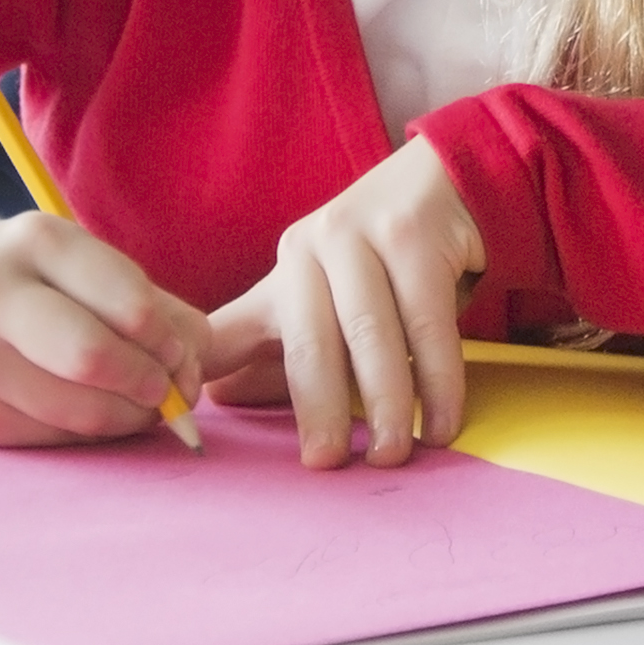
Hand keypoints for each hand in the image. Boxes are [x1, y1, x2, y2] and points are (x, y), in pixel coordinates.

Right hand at [0, 212, 210, 447]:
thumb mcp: (59, 257)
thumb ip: (139, 298)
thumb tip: (198, 360)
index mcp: (33, 240)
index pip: (130, 301)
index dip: (173, 340)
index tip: (181, 353)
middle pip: (101, 359)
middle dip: (154, 385)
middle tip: (168, 389)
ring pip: (83, 411)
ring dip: (132, 418)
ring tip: (140, 406)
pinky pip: (54, 437)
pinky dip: (91, 434)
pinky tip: (93, 415)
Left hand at [201, 137, 485, 467]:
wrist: (452, 182)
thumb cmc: (387, 260)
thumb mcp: (330, 302)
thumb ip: (280, 350)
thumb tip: (217, 397)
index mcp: (284, 273)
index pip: (233, 332)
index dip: (207, 374)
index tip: (191, 415)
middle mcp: (312, 249)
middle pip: (308, 340)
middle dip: (317, 406)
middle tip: (327, 462)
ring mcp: (361, 236)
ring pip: (370, 333)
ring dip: (386, 401)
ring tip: (393, 454)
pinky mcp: (414, 235)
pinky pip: (427, 322)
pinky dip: (438, 381)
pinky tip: (441, 425)